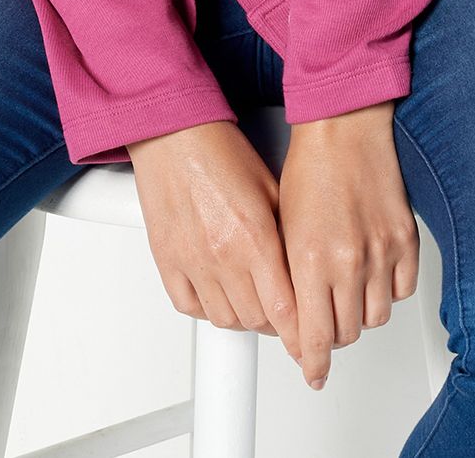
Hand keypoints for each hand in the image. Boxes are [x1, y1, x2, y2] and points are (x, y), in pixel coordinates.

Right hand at [126, 120, 303, 368]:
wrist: (174, 133)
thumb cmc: (221, 151)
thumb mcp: (272, 189)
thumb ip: (286, 236)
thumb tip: (303, 272)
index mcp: (254, 236)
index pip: (285, 309)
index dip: (300, 333)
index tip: (308, 340)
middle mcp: (222, 255)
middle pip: (257, 320)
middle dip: (275, 322)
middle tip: (282, 310)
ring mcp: (191, 261)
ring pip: (225, 319)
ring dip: (244, 317)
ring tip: (252, 300)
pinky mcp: (167, 260)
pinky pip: (189, 306)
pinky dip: (208, 308)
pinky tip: (219, 293)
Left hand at [276, 101, 418, 390]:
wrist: (344, 130)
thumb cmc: (309, 169)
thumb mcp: (282, 231)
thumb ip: (289, 281)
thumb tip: (292, 320)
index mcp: (312, 262)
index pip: (314, 337)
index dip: (312, 362)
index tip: (312, 372)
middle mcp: (350, 262)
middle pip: (345, 333)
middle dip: (331, 334)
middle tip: (322, 320)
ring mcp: (382, 253)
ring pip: (374, 318)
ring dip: (359, 314)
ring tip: (345, 293)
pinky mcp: (407, 242)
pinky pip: (401, 291)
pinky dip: (385, 292)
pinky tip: (370, 275)